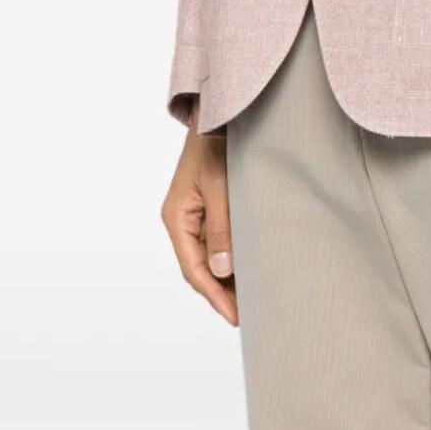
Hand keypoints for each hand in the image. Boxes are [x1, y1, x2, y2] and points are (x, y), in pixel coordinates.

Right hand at [161, 98, 238, 325]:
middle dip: (222, 291)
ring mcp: (196, 214)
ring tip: (253, 298)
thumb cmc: (216, 144)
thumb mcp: (219, 185)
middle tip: (248, 315)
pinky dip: (233, 256)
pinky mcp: (211, 206)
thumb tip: (222, 270)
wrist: (220, 113)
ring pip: (210, 256)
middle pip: (200, 267)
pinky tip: (251, 267)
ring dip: (228, 276)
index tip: (235, 316)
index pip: (193, 268)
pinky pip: (219, 240)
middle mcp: (183, 220)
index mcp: (177, 217)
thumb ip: (221, 227)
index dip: (214, 294)